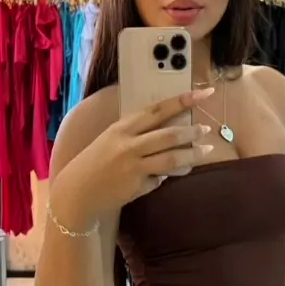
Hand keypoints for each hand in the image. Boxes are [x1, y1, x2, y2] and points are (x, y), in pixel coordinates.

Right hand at [55, 88, 214, 225]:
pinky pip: (160, 179)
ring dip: (192, 154)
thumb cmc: (96, 161)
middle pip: (169, 135)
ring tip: (207, 150)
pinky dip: (167, 176)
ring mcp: (134, 167)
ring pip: (172, 159)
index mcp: (122, 128)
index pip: (157, 110)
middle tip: (207, 128)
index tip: (203, 94)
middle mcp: (129, 145)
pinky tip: (170, 174)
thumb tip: (167, 132)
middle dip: (192, 131)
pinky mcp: (137, 186)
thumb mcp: (112, 138)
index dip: (182, 101)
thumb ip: (137, 133)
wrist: (77, 191)